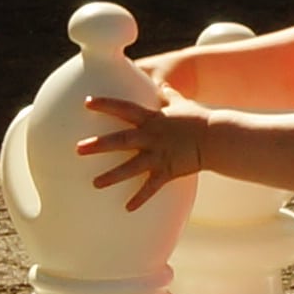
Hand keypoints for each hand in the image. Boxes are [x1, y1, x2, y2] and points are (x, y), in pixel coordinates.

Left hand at [71, 101, 214, 205]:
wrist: (215, 138)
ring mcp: (158, 155)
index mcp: (151, 118)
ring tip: (95, 183)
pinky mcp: (167, 171)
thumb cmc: (197, 118)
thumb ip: (167, 96)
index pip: (124, 108)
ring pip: (130, 167)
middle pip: (120, 141)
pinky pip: (150, 188)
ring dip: (112, 176)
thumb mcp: (180, 103)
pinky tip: (128, 209)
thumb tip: (161, 85)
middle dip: (98, 145)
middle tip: (78, 149)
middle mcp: (151, 137)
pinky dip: (140, 198)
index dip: (105, 105)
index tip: (87, 103)